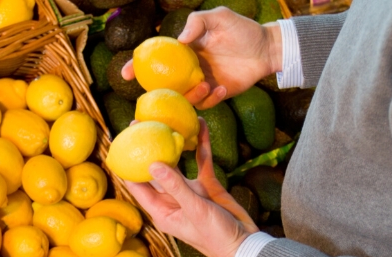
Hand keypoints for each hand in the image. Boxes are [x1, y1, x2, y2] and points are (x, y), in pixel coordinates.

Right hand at [122, 8, 282, 108]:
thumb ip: (197, 22)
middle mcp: (187, 70)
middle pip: (163, 85)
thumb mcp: (218, 17)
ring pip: (183, 98)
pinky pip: (205, 104)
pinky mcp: (215, 95)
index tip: (126, 72)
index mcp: (183, 52)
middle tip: (150, 99)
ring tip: (205, 84)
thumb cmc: (241, 29)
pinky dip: (210, 99)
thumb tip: (180, 39)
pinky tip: (222, 88)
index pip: (155, 58)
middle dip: (152, 94)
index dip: (138, 66)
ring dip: (190, 96)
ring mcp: (200, 84)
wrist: (265, 48)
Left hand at [124, 119, 258, 256]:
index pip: (137, 186)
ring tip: (165, 119)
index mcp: (161, 211)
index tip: (118, 144)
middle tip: (139, 122)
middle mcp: (171, 199)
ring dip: (173, 142)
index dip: (126, 166)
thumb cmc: (215, 236)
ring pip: (177, 162)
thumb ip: (175, 186)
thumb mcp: (194, 209)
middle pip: (154, 170)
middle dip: (147, 147)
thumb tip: (152, 164)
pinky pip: (201, 161)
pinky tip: (199, 124)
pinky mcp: (206, 186)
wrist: (244, 245)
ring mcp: (189, 191)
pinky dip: (201, 144)